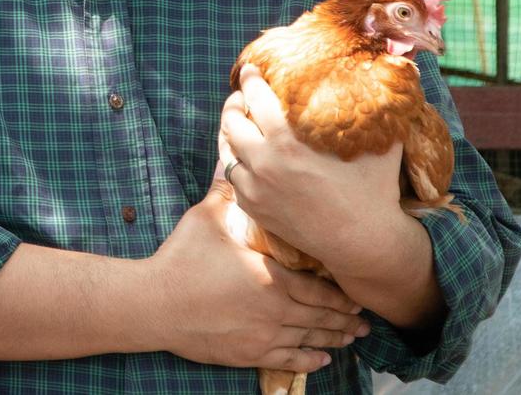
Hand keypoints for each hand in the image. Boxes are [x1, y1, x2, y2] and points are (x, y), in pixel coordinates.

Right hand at [144, 173, 368, 373]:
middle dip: (345, 320)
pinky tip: (322, 359)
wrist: (155, 304)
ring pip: (309, 339)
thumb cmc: (181, 260)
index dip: (341, 296)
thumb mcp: (205, 219)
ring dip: (334, 339)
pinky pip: (289, 361)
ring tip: (351, 338)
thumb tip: (229, 160)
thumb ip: (224, 193)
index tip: (356, 296)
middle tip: (364, 321)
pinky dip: (309, 360)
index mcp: (270, 278)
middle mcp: (275, 311)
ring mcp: (263, 336)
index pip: (319, 290)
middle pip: (321, 317)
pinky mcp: (248, 354)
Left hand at [219, 63, 404, 276]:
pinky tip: (242, 155)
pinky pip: (233, 178)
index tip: (251, 70)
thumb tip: (395, 72)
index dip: (251, 79)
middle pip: (232, 121)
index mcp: (287, 141)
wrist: (363, 242)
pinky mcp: (254, 209)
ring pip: (227, 151)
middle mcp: (264, 162)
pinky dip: (235, 161)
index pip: (256, 98)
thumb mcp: (381, 143)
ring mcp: (255, 188)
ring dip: (229, 132)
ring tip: (237, 121)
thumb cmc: (374, 190)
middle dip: (234, 103)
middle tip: (242, 95)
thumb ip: (380, 107)